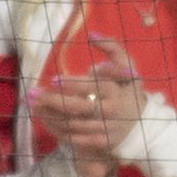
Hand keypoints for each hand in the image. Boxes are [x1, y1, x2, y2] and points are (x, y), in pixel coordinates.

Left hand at [29, 39, 145, 165]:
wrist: (142, 122)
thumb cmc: (128, 88)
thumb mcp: (127, 65)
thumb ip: (112, 47)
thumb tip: (91, 35)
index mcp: (115, 90)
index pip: (92, 87)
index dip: (72, 85)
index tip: (52, 80)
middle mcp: (111, 111)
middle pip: (78, 107)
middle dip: (54, 102)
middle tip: (34, 96)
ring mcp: (106, 129)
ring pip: (73, 124)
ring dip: (51, 117)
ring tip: (34, 107)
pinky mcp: (101, 142)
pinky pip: (76, 139)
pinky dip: (58, 131)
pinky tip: (44, 121)